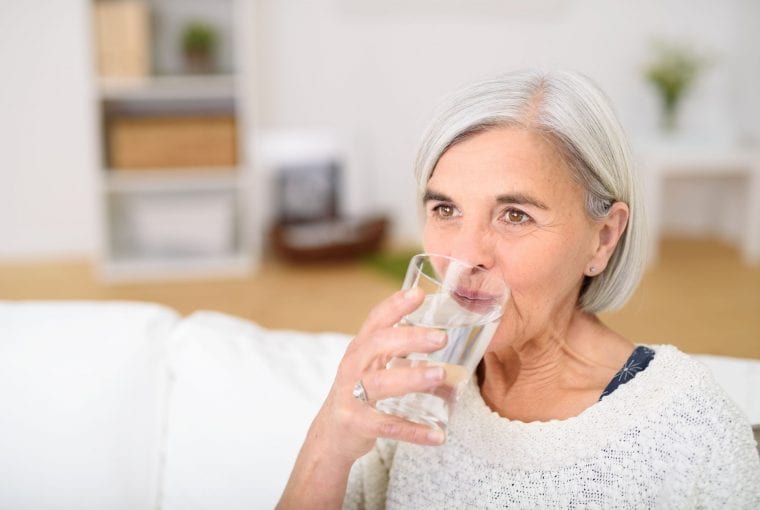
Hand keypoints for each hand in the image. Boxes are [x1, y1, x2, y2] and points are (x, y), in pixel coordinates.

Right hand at [310, 287, 448, 463]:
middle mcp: (353, 367)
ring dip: (411, 378)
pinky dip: (412, 431)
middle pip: (377, 345)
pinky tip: (437, 435)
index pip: (376, 320)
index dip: (395, 305)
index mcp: (360, 348)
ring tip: (441, 375)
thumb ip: (398, 347)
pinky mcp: (356, 423)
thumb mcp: (372, 364)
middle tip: (441, 338)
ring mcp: (352, 395)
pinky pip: (386, 426)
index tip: (419, 294)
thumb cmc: (361, 391)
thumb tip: (443, 333)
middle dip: (409, 338)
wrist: (332, 433)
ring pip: (380, 383)